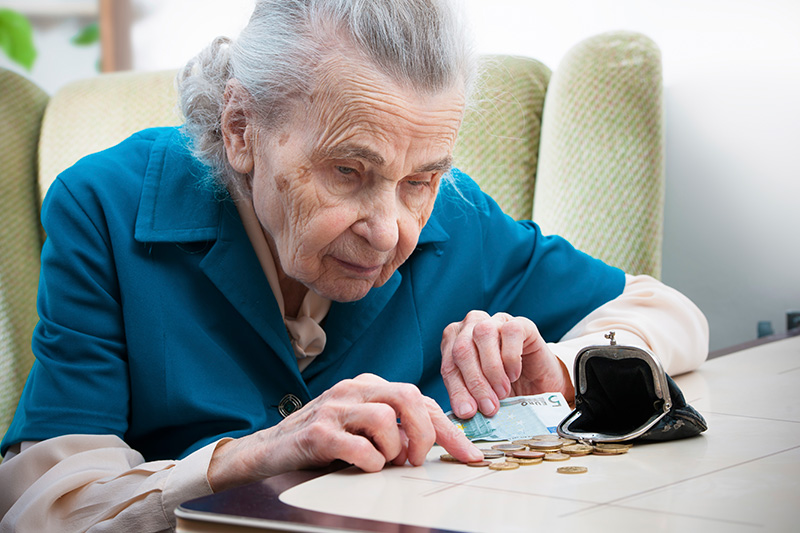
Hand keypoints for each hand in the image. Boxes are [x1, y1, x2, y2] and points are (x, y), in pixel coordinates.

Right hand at [207, 373, 482, 491]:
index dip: (448, 428)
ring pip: (385, 417)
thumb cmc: (321, 441)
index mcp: (368, 386)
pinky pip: (359, 446)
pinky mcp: (317, 432)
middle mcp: (353, 390)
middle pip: (407, 396)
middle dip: (426, 432)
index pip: (419, 398)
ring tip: (386, 462)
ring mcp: (334, 408)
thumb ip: (393, 426)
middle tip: (419, 459)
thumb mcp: (361, 427)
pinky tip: (364, 467)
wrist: (268, 450)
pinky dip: (370, 462)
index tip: (468, 454)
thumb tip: (434, 443)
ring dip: (395, 448)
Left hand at [440, 311, 574, 418]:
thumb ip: (469, 398)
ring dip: (492, 369)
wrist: (539, 385)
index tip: (468, 412)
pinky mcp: (520, 323)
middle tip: (489, 407)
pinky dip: (511, 357)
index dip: (457, 390)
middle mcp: (470, 326)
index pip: (448, 365)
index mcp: (453, 342)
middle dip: (475, 382)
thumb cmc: (505, 388)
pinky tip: (514, 375)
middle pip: (462, 349)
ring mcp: (495, 321)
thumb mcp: (482, 395)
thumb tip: (464, 412)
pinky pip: (510, 331)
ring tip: (502, 392)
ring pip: (483, 333)